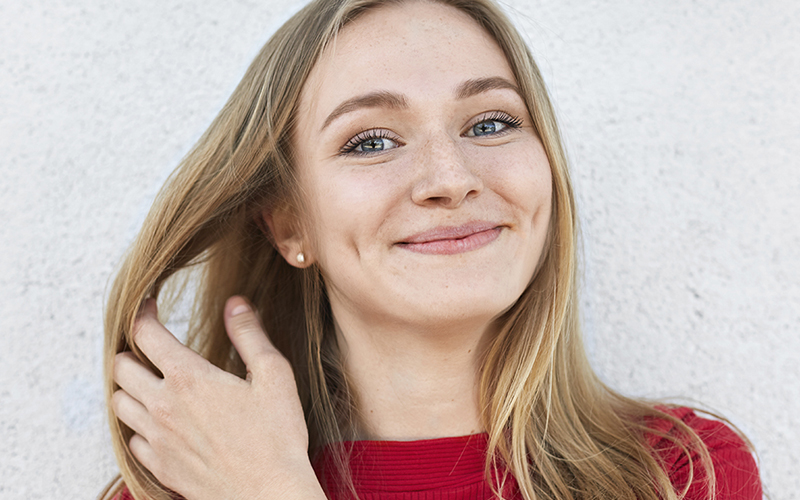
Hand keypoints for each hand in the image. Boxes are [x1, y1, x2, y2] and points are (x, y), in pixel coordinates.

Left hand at [112, 297, 325, 499]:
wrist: (269, 495)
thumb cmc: (276, 436)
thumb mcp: (274, 374)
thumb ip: (249, 334)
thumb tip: (235, 304)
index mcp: (189, 378)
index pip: (146, 335)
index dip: (143, 314)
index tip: (150, 307)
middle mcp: (164, 406)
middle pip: (121, 367)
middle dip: (133, 351)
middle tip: (151, 348)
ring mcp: (158, 439)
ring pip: (119, 403)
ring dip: (130, 387)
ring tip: (152, 382)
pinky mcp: (160, 466)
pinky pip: (131, 439)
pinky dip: (138, 425)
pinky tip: (161, 422)